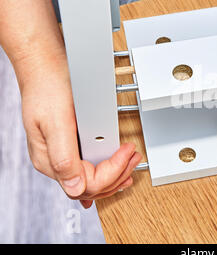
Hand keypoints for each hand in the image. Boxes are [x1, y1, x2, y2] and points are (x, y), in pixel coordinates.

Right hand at [19, 51, 141, 208]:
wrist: (45, 66)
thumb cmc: (48, 87)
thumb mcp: (57, 122)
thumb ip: (64, 158)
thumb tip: (75, 188)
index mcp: (49, 160)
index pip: (86, 185)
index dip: (112, 172)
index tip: (127, 153)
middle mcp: (54, 161)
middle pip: (90, 187)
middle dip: (117, 176)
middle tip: (134, 158)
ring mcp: (61, 154)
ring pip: (91, 182)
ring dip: (115, 175)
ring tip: (131, 162)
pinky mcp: (69, 145)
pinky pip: (88, 169)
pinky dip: (106, 172)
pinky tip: (114, 174)